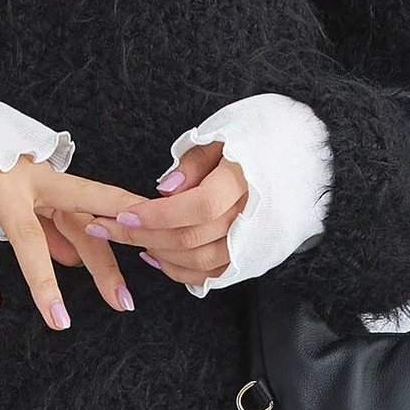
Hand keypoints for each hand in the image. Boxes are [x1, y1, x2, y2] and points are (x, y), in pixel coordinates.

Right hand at [0, 154, 148, 330]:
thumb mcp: (26, 187)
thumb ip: (50, 225)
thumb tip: (78, 261)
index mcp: (50, 176)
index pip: (97, 200)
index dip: (126, 218)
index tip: (158, 238)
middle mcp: (31, 178)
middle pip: (76, 224)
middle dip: (102, 264)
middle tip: (124, 303)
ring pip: (27, 238)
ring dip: (44, 282)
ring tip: (59, 321)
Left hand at [77, 140, 247, 288]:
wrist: (304, 160)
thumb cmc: (260, 140)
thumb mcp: (225, 135)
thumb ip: (194, 162)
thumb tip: (163, 191)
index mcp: (247, 181)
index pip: (199, 207)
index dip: (158, 215)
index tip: (124, 213)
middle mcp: (255, 218)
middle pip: (192, 237)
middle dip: (142, 235)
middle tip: (105, 227)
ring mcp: (257, 243)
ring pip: (200, 261)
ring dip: (159, 254)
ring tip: (131, 238)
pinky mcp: (255, 258)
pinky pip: (213, 275)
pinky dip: (181, 271)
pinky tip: (156, 256)